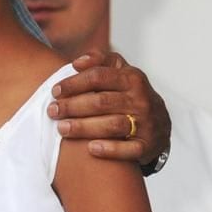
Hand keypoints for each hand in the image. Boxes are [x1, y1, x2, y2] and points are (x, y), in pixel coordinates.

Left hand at [48, 50, 170, 163]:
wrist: (160, 124)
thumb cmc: (130, 94)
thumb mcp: (122, 73)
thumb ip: (100, 62)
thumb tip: (77, 63)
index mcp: (132, 78)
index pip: (99, 76)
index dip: (74, 83)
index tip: (55, 91)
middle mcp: (140, 99)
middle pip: (101, 102)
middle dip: (73, 106)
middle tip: (52, 111)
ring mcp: (146, 123)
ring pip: (112, 125)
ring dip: (83, 128)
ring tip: (61, 129)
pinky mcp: (147, 145)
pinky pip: (129, 150)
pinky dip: (110, 150)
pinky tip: (90, 149)